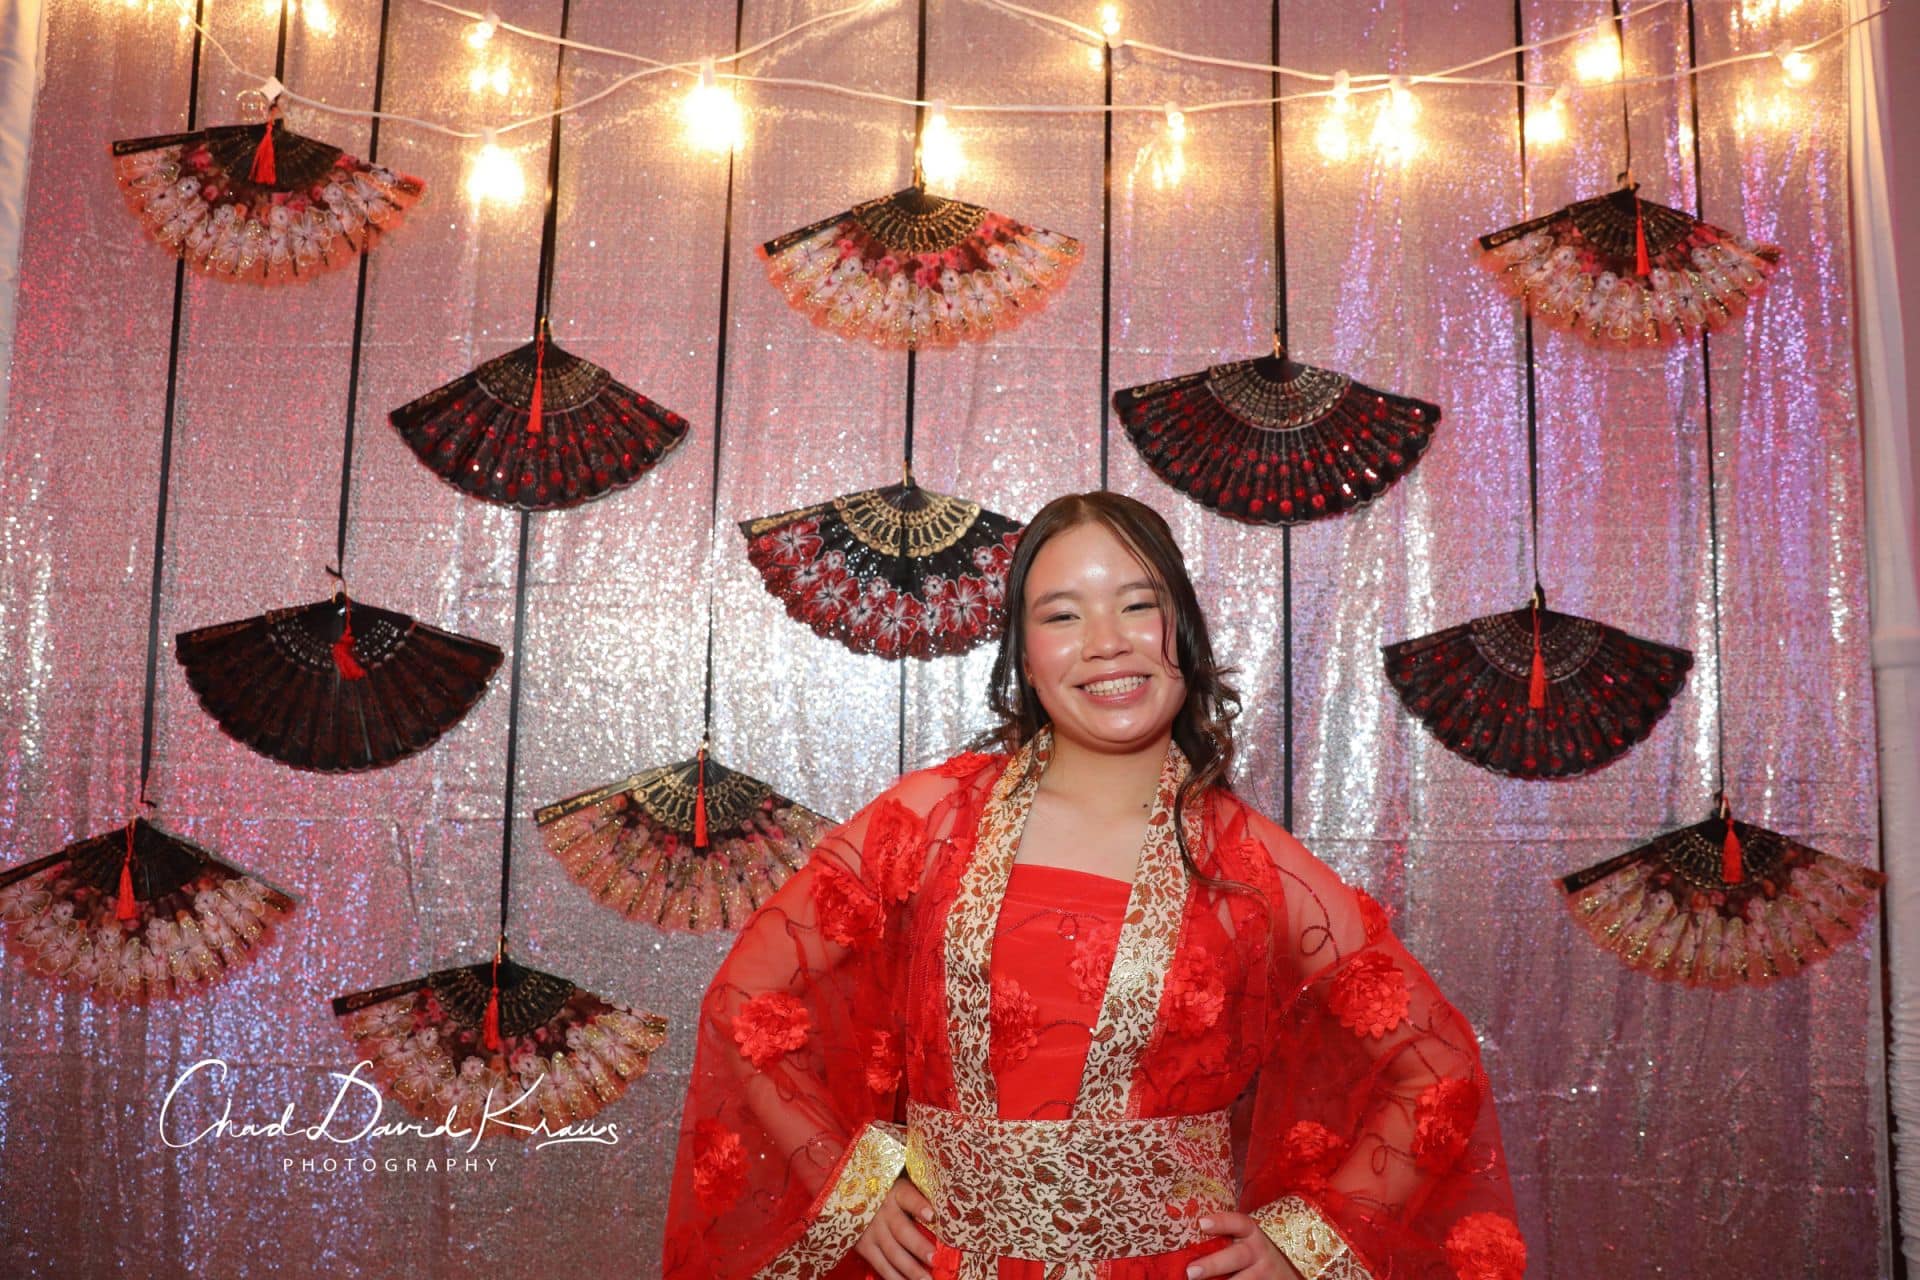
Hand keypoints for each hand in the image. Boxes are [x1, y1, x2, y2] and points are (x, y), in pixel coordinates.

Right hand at [853, 1176, 936, 1279]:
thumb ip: (921, 1198)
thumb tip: (949, 1212)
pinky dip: (894, 1277)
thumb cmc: (891, 1193)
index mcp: (896, 1192)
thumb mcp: (903, 1187)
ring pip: (892, 1252)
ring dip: (910, 1268)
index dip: (918, 1206)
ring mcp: (871, 1230)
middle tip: (934, 1258)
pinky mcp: (864, 1246)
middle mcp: (882, 1211)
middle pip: (901, 1230)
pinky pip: (881, 1265)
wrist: (856, 1197)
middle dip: (918, 1246)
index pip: (908, 1197)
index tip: (932, 1215)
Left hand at [1185, 1212, 1304, 1278]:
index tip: (1201, 1223)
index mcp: (1252, 1234)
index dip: (1221, 1222)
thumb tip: (1187, 1245)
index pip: (1239, 1223)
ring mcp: (1266, 1273)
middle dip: (1213, 1264)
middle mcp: (1260, 1252)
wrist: (1286, 1275)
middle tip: (1191, 1271)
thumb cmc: (1254, 1256)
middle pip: (1237, 1256)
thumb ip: (1225, 1240)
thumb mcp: (1245, 1243)